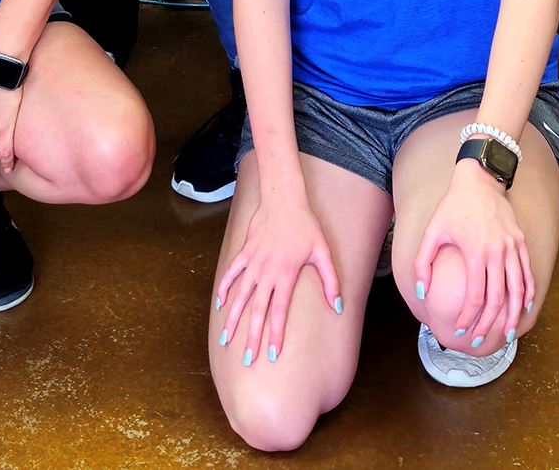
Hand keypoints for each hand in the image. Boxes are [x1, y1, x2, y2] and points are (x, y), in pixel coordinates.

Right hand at [213, 175, 342, 368]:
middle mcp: (267, 272)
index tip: (271, 354)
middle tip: (247, 359)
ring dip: (233, 319)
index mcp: (286, 275)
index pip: (278, 312)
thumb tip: (338, 307)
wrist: (284, 198)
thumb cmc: (306, 225)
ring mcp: (253, 262)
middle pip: (257, 311)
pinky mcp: (244, 252)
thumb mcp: (323, 252)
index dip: (274, 334)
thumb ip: (331, 281)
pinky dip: (224, 288)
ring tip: (226, 339)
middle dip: (251, 337)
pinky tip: (220, 305)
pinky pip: (232, 273)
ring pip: (241, 296)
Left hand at [412, 160, 533, 356]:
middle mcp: (497, 252)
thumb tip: (422, 292)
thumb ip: (423, 263)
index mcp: (475, 252)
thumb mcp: (432, 231)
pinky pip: (528, 273)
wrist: (480, 179)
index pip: (475, 296)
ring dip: (514, 316)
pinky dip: (528, 294)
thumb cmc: (453, 206)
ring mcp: (513, 247)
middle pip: (498, 299)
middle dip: (488, 325)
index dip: (468, 317)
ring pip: (518, 290)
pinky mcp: (521, 242)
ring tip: (508, 334)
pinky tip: (524, 308)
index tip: (460, 330)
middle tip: (479, 341)